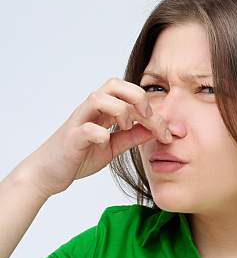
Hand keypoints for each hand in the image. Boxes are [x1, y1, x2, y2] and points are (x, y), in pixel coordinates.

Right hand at [15, 77, 170, 197]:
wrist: (48, 173)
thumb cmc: (79, 156)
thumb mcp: (112, 146)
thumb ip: (132, 136)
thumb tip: (155, 130)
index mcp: (103, 110)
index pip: (130, 94)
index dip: (153, 108)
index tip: (167, 132)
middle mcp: (91, 111)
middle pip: (114, 84)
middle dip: (137, 96)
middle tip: (148, 117)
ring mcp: (79, 122)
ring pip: (98, 98)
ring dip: (119, 110)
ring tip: (125, 128)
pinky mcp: (71, 139)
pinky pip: (85, 129)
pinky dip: (99, 132)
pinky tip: (106, 141)